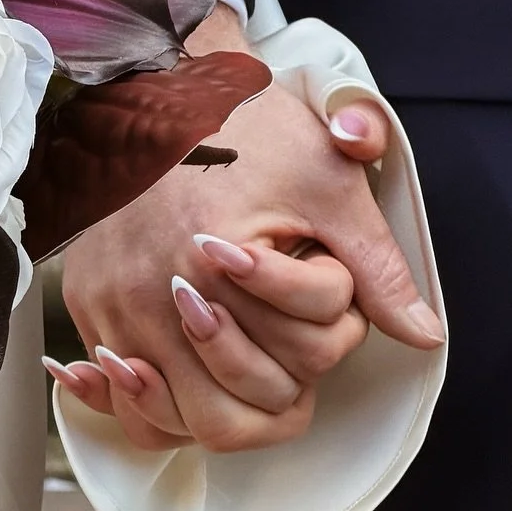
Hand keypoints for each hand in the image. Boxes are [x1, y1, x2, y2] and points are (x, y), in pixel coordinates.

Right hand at [47, 5, 443, 452]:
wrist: (154, 87)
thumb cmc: (247, 129)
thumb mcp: (330, 185)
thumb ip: (377, 268)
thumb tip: (425, 335)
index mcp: (222, 267)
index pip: (301, 360)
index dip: (336, 336)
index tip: (326, 288)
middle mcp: (156, 297)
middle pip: (232, 416)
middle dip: (280, 388)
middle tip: (290, 341)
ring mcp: (113, 307)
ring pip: (170, 423)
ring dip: (217, 409)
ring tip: (244, 367)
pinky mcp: (86, 304)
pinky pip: (119, 399)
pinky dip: (158, 402)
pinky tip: (186, 378)